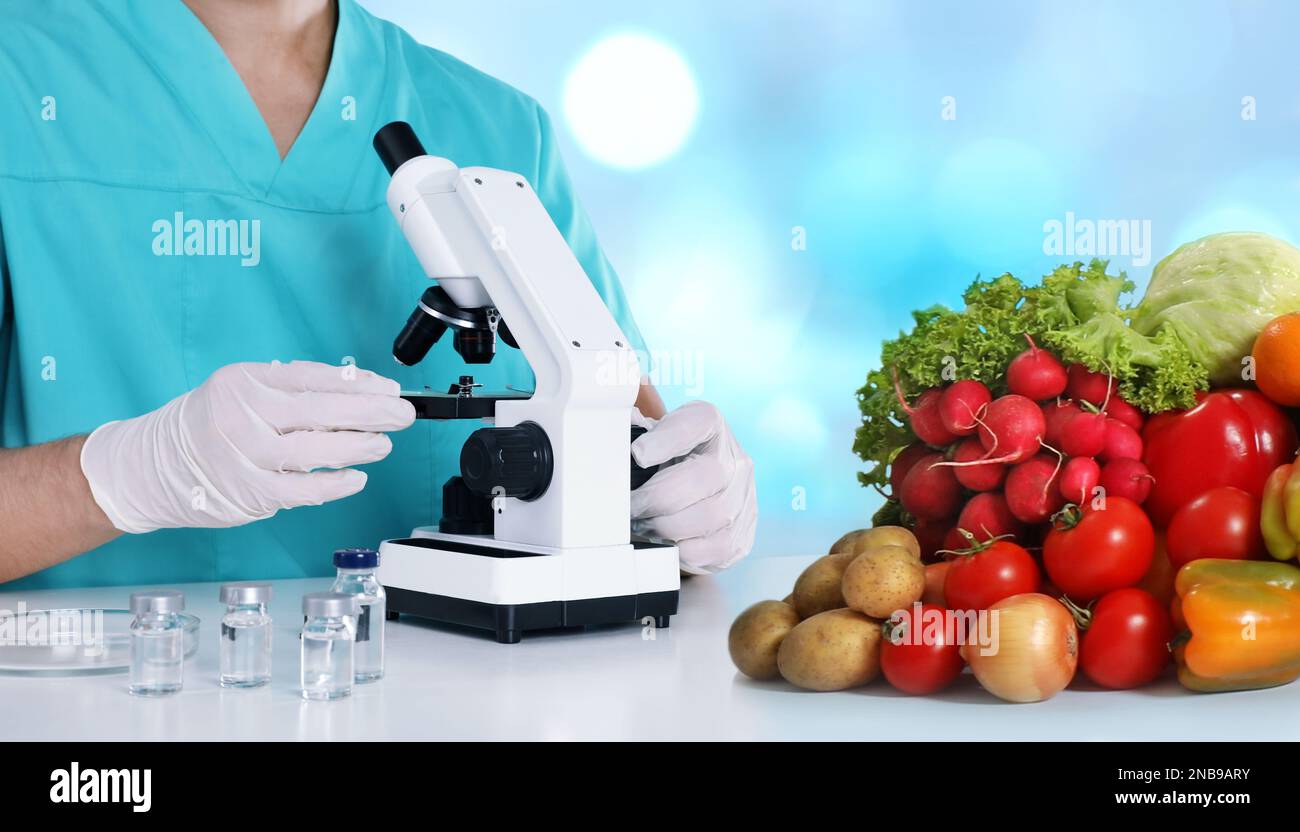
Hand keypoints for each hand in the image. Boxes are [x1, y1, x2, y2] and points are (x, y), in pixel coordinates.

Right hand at [80, 360, 414, 532]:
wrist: (151, 467)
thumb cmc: (210, 425)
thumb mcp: (243, 393)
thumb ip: (293, 393)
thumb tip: (359, 397)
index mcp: (244, 381)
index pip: (312, 377)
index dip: (358, 384)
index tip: (390, 389)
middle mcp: (241, 414)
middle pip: (319, 410)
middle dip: (371, 412)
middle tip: (402, 415)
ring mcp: (242, 455)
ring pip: (313, 450)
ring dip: (357, 447)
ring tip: (383, 445)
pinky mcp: (246, 492)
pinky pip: (300, 490)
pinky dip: (333, 485)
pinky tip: (355, 478)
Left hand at [631, 400, 755, 573]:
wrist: (700, 497)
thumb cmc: (669, 466)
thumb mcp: (655, 439)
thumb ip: (636, 435)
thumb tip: (612, 440)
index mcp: (711, 426)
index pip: (698, 423)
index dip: (666, 440)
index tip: (637, 455)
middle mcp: (735, 460)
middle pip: (703, 478)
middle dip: (656, 498)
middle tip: (630, 507)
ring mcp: (743, 500)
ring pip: (709, 517)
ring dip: (665, 526)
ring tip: (643, 523)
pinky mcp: (741, 537)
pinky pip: (714, 548)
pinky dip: (683, 548)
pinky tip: (666, 540)